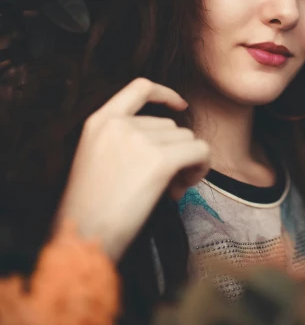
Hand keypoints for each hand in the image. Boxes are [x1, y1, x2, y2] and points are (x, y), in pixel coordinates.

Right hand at [57, 78, 209, 260]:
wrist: (83, 236)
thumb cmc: (92, 208)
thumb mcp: (96, 158)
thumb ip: (125, 140)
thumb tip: (173, 142)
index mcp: (100, 121)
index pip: (139, 87)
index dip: (165, 93)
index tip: (181, 106)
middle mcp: (120, 125)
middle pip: (171, 125)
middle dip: (175, 151)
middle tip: (166, 183)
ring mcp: (139, 140)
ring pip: (187, 139)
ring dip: (187, 163)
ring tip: (170, 189)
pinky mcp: (159, 160)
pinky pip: (200, 151)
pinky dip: (201, 167)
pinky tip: (185, 186)